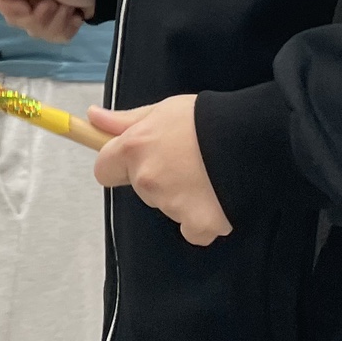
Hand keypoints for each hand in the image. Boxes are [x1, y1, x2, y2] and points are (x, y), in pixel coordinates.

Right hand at [0, 0, 95, 42]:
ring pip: (34, 30)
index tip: (26, 8)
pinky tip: (75, 17)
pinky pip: (52, 36)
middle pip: (15, 18)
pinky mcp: (55, 23)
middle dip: (38, 17)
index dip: (9, 7)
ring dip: (56, 22)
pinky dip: (66, 29)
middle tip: (55, 4)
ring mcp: (40, 10)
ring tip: (69, 8)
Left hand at [89, 94, 232, 246]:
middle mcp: (146, 179)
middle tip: (186, 161)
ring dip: (182, 197)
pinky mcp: (198, 224)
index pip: (104, 170)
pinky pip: (192, 230)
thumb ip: (125, 121)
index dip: (119, 165)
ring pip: (167, 207)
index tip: (138, 160)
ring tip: (208, 175)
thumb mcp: (163, 110)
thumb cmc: (204, 119)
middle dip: (158, 178)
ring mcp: (170, 204)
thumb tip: (92, 117)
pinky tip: (217, 199)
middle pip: (140, 188)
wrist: (249, 138)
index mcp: (134, 148)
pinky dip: (203, 220)